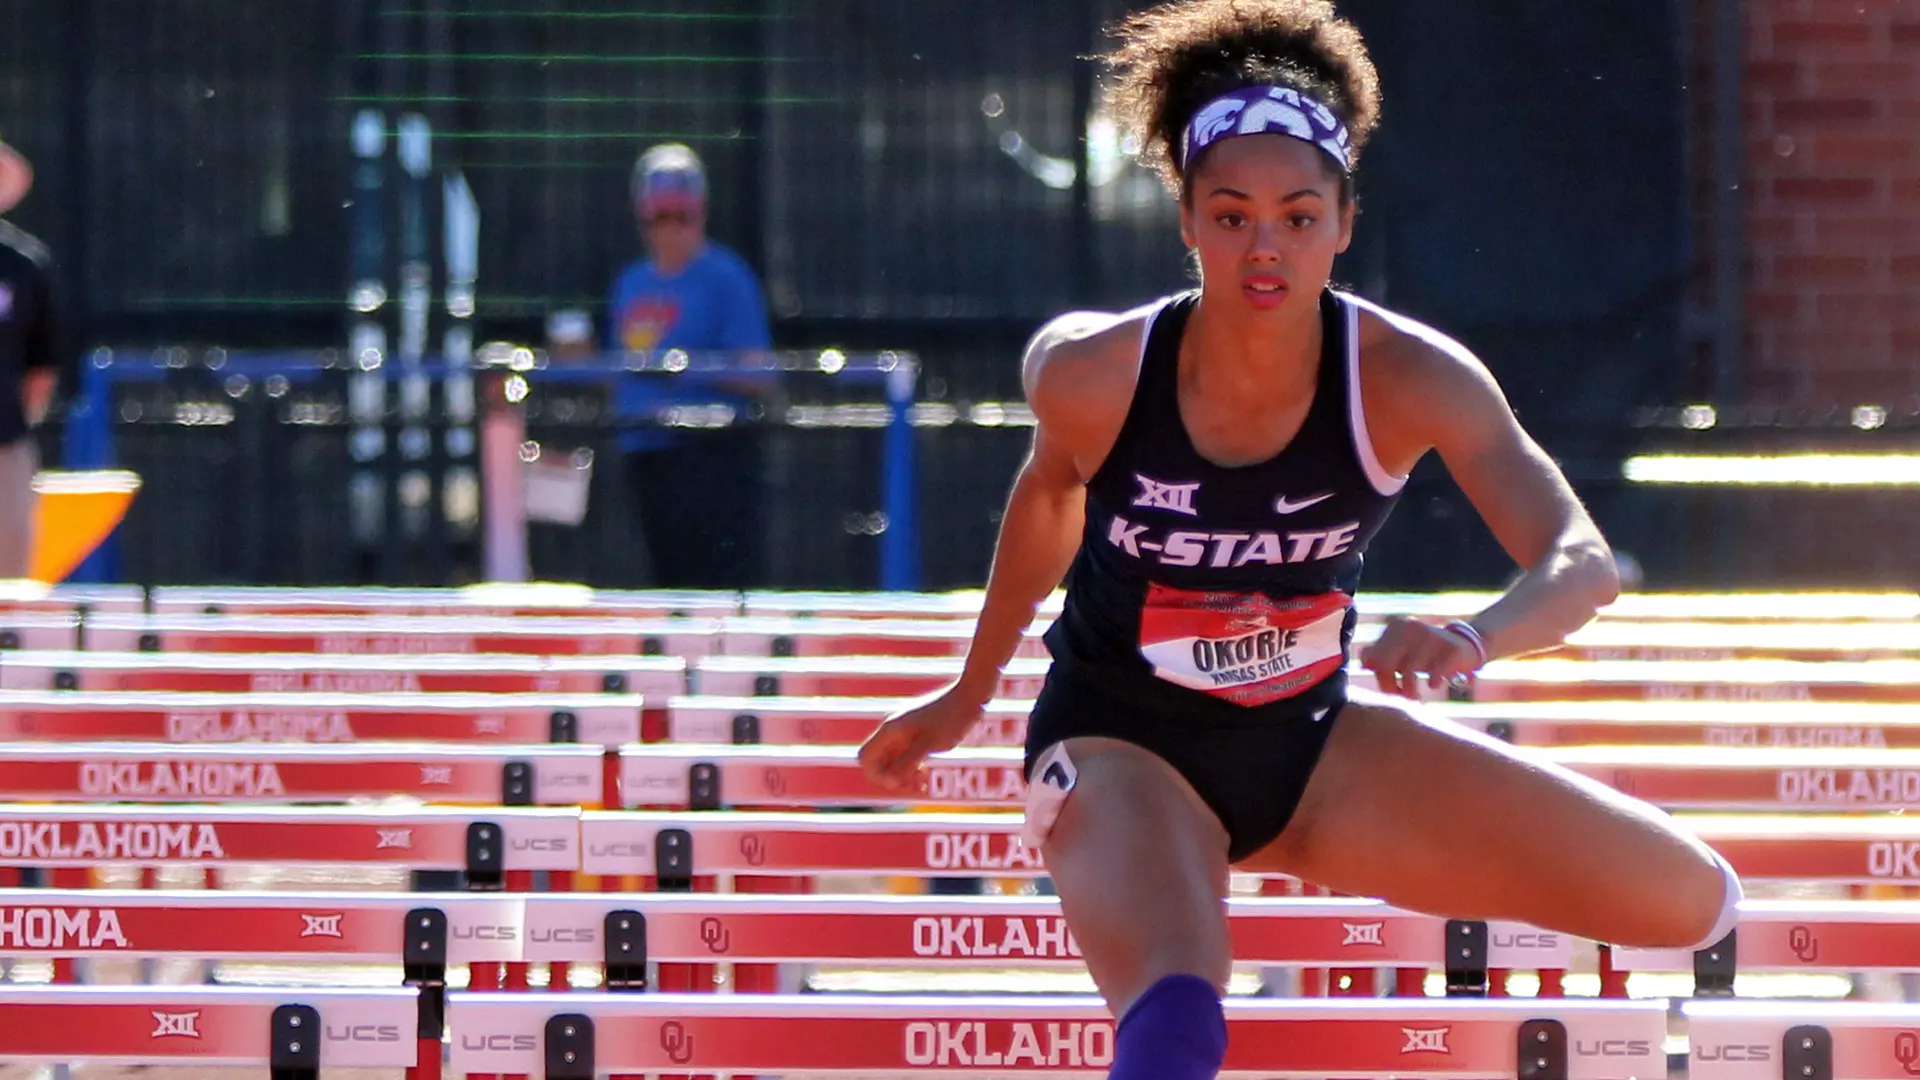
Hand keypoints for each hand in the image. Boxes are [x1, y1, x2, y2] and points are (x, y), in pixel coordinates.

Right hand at [858, 682, 986, 790]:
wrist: (970, 696)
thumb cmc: (951, 718)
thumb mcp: (929, 744)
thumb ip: (907, 763)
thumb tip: (888, 781)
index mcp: (891, 729)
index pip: (865, 758)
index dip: (876, 775)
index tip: (898, 782)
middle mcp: (892, 729)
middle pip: (878, 761)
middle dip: (892, 778)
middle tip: (915, 785)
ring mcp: (903, 730)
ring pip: (892, 759)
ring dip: (902, 774)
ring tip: (922, 783)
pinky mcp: (915, 732)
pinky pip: (904, 754)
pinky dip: (911, 766)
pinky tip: (925, 773)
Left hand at [1358, 617, 1480, 698]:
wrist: (1465, 645)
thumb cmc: (1425, 655)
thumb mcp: (1401, 653)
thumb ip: (1379, 657)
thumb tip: (1363, 663)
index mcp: (1396, 628)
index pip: (1375, 659)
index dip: (1381, 678)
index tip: (1391, 689)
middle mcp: (1411, 628)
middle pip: (1387, 665)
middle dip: (1391, 687)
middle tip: (1402, 697)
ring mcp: (1432, 636)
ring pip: (1409, 673)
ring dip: (1410, 692)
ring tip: (1415, 698)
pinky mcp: (1451, 648)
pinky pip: (1434, 674)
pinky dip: (1432, 683)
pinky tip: (1433, 685)